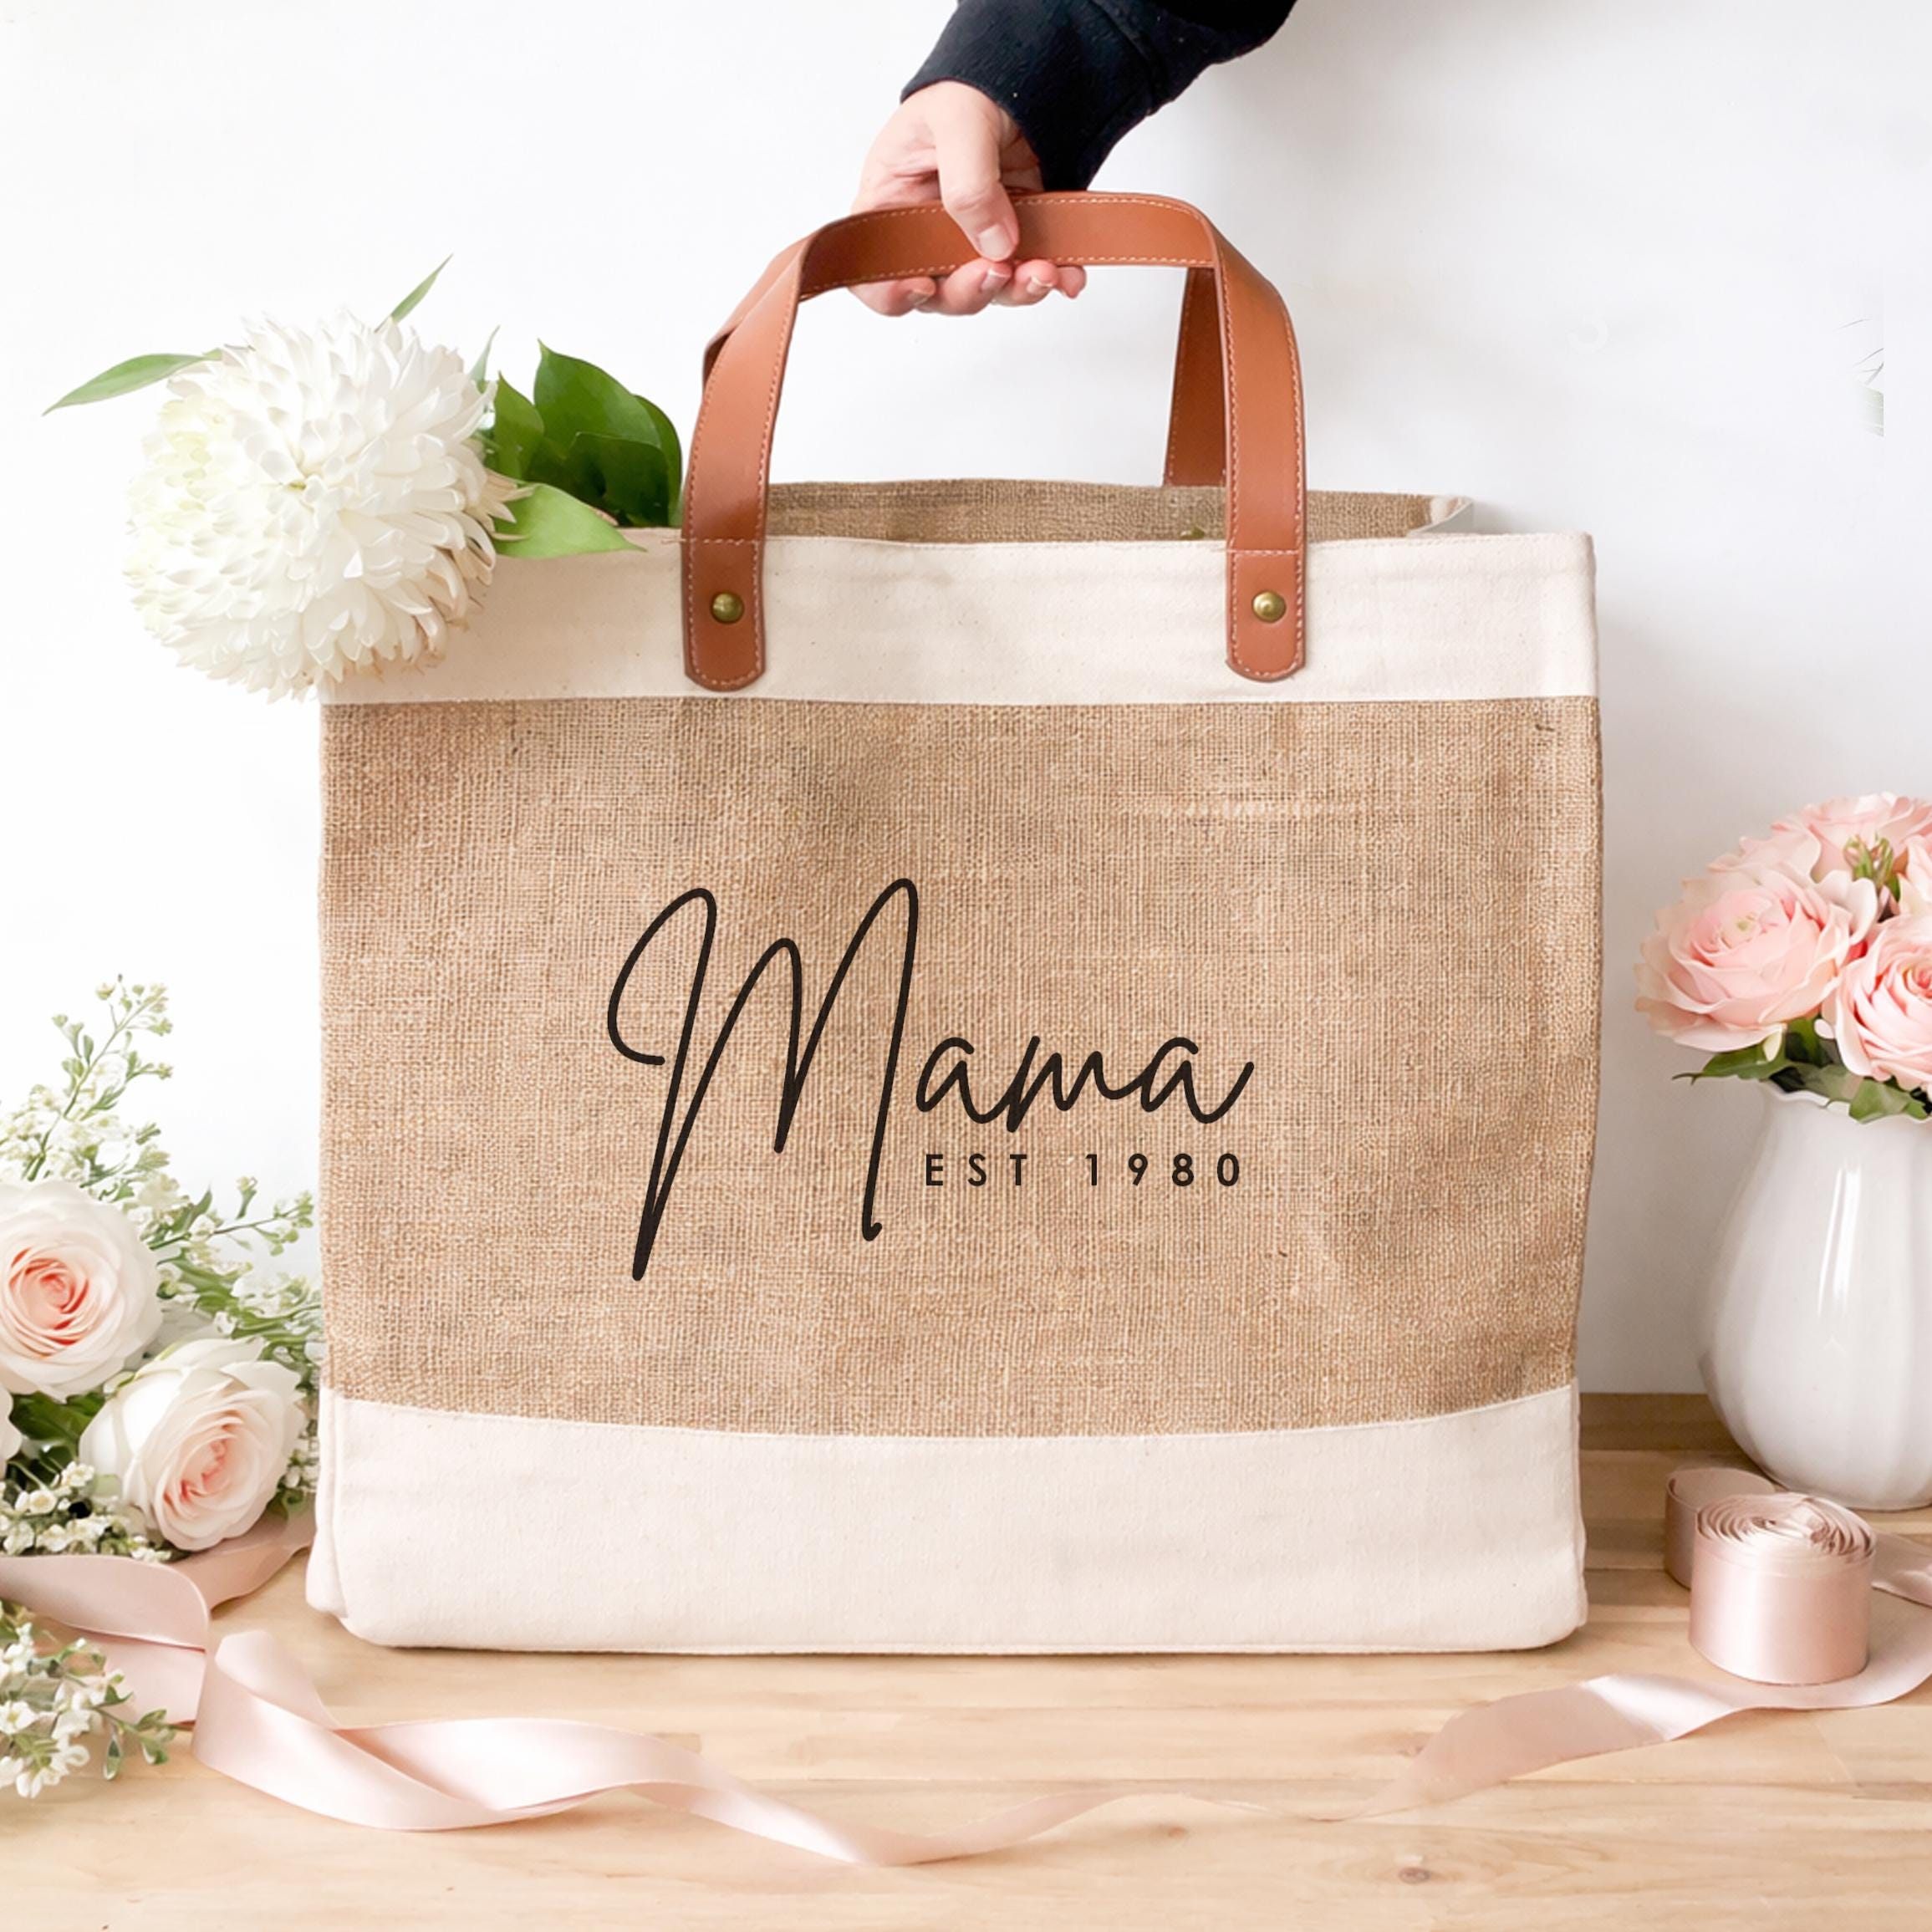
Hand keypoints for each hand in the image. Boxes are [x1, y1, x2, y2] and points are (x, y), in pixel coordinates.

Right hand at [851, 82, 1086, 315]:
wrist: (1022, 73)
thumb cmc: (967, 89)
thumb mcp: (958, 124)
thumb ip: (968, 186)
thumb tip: (994, 246)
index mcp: (891, 205)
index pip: (874, 269)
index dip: (890, 292)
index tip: (923, 287)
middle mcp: (926, 234)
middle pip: (937, 293)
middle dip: (970, 291)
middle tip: (996, 271)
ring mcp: (971, 240)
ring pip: (988, 290)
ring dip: (1016, 290)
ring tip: (1044, 272)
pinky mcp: (1012, 237)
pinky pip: (1028, 272)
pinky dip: (1052, 278)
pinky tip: (1068, 274)